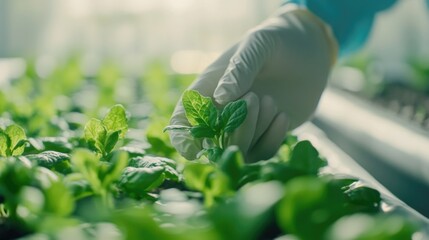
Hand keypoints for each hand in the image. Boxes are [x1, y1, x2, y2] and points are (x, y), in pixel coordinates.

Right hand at [169, 5, 336, 161]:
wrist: (311, 51)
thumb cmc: (277, 41)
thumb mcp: (258, 44)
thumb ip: (239, 68)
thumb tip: (221, 99)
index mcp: (209, 89)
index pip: (183, 119)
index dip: (183, 139)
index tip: (193, 150)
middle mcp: (222, 112)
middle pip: (213, 142)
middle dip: (235, 127)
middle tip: (256, 97)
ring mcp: (245, 126)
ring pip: (240, 150)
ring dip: (255, 132)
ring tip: (271, 100)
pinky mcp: (266, 135)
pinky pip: (264, 152)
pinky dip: (273, 139)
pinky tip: (283, 116)